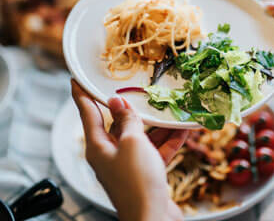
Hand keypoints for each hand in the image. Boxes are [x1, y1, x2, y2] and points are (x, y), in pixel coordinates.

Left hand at [71, 80, 185, 220]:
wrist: (153, 219)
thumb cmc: (137, 180)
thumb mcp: (132, 142)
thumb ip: (127, 121)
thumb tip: (116, 103)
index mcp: (98, 147)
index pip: (87, 114)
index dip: (81, 95)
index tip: (76, 80)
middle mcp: (110, 154)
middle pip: (118, 124)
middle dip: (130, 109)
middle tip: (136, 90)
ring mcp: (128, 164)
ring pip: (141, 137)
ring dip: (157, 125)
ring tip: (170, 109)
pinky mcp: (145, 173)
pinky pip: (155, 150)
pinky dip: (168, 140)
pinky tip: (184, 129)